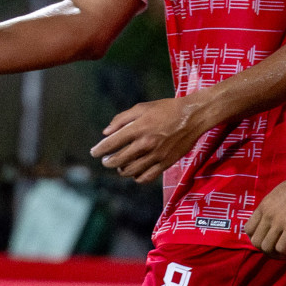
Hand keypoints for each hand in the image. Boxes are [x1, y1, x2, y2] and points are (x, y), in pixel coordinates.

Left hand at [90, 94, 212, 183]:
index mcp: (138, 128)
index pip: (111, 143)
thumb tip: (106, 132)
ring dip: (121, 170)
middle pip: (119, 160)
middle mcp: (145, 144)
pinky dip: (137, 177)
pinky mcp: (166, 163)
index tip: (94, 153)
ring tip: (119, 166)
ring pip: (131, 171)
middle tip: (105, 161)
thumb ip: (121, 119)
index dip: (99, 150)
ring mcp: (156, 155)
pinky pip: (147, 177)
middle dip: (108, 162)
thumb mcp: (141, 107)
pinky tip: (135, 173)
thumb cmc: (166, 109)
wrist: (192, 117)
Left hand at [244, 178, 285, 256]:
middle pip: (255, 241)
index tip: (265, 239)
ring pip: (266, 246)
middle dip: (264, 248)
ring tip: (283, 252)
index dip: (255, 238)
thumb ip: (269, 207)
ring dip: (274, 253)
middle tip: (274, 249)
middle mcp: (267, 216)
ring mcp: (278, 223)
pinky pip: (281, 247)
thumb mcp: (275, 195)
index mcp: (262, 207)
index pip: (248, 229)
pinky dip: (285, 252)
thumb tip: (269, 217)